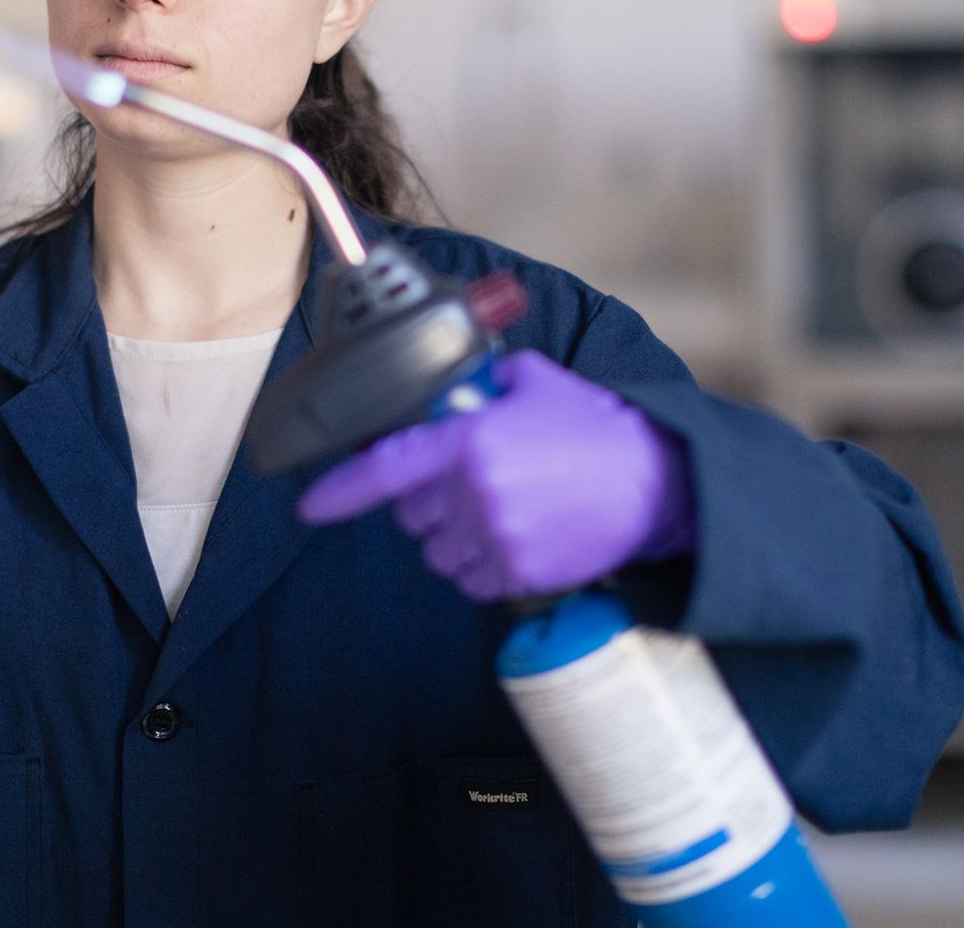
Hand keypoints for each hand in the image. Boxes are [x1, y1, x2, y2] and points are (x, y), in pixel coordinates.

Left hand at [297, 350, 693, 599]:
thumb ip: (484, 383)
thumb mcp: (535, 382)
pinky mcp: (519, 573)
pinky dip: (485, 566)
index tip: (309, 506)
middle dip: (433, 502)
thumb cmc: (597, 427)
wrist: (654, 482)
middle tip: (474, 484)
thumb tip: (453, 388)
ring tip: (504, 513)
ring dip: (457, 538)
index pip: (387, 468)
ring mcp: (497, 538)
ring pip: (440, 554)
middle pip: (413, 516)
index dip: (341, 491)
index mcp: (470, 439)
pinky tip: (520, 538)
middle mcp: (475, 492)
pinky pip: (473, 581)